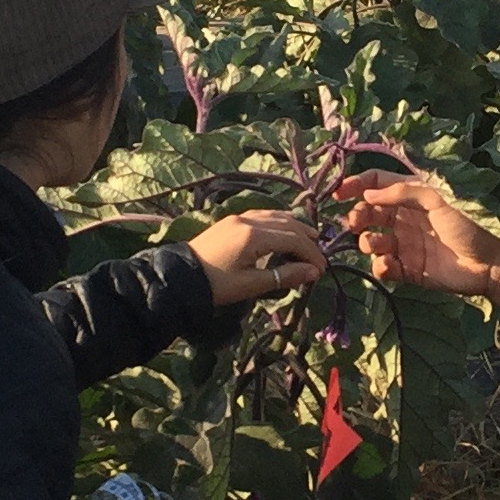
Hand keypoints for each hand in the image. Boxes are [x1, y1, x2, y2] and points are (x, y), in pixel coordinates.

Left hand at [188, 211, 327, 310]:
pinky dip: (279, 221)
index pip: (294, 240)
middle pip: (288, 225)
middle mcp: (249, 219)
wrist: (179, 276)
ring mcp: (239, 217)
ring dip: (295, 227)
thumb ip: (284, 276)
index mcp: (254, 235)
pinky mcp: (231, 220)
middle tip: (318, 259)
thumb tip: (313, 272)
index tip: (321, 271)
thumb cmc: (216, 284)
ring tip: (310, 239)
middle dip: (307, 241)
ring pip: (276, 216)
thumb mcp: (251, 284)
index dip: (311, 254)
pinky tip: (284, 229)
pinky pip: (262, 215)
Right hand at [337, 175, 499, 303]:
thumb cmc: (469, 224)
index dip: (356, 185)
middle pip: (369, 213)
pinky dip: (380, 266)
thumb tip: (368, 194)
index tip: (338, 193)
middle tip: (355, 222)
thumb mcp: (438, 199)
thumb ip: (403, 192)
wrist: (491, 264)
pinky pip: (383, 267)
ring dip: (367, 242)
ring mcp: (405, 245)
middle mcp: (405, 218)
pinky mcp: (408, 270)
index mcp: (412, 196)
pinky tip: (387, 265)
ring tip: (376, 245)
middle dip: (358, 216)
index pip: (377, 184)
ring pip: (372, 241)